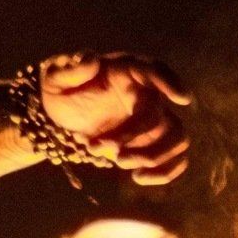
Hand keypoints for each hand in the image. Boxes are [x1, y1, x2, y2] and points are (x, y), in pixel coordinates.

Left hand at [38, 52, 190, 184]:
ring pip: (176, 137)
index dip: (171, 83)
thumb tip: (91, 59)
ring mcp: (153, 118)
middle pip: (159, 115)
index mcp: (127, 70)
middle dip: (132, 136)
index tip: (182, 99)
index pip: (155, 70)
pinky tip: (139, 178)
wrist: (61, 113)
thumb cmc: (60, 88)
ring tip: (118, 162)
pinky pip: (175, 157)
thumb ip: (69, 69)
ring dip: (152, 155)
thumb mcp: (54, 76)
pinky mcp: (152, 142)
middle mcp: (147, 92)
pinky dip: (165, 171)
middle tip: (99, 148)